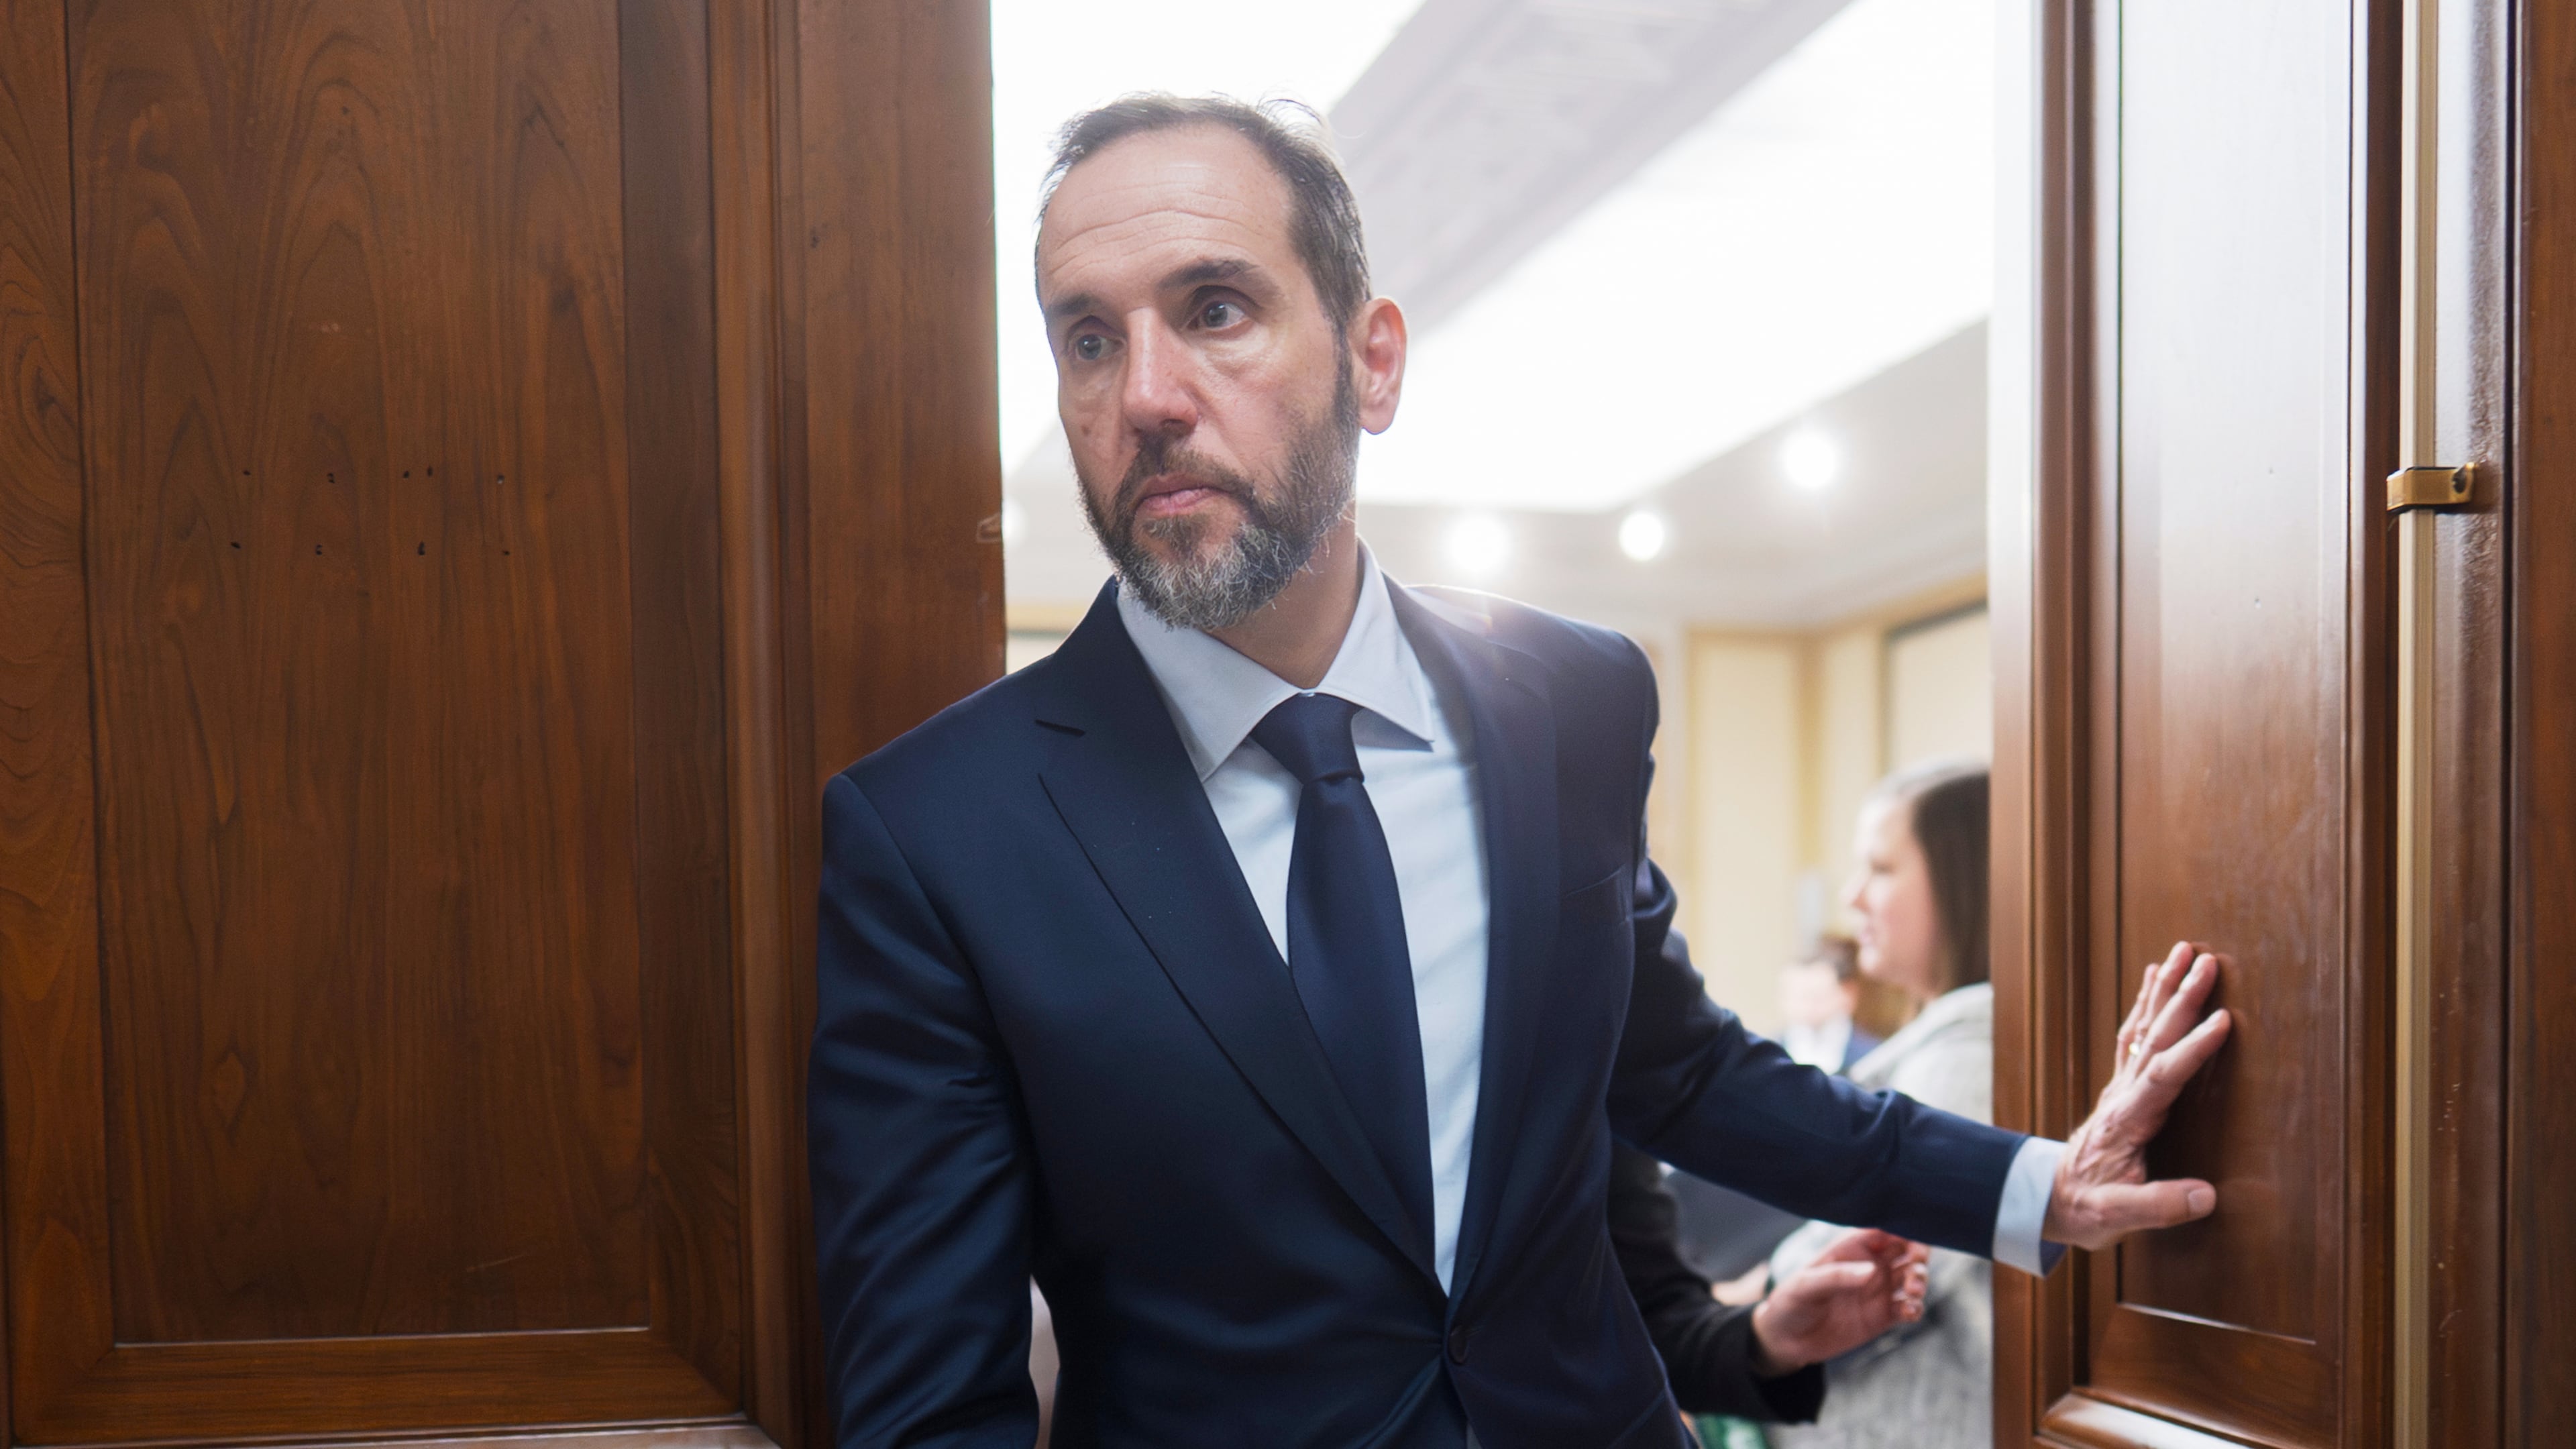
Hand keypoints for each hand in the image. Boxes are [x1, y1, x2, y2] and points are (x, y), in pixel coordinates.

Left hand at [1747, 1229, 1929, 1375]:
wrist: (1787, 1340)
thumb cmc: (1792, 1302)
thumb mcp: (1806, 1285)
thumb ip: (1836, 1276)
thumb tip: (1871, 1271)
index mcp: (1852, 1246)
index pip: (1884, 1226)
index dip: (1903, 1225)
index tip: (1915, 1233)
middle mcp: (1871, 1263)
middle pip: (1907, 1248)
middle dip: (1919, 1252)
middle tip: (1916, 1263)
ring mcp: (1879, 1290)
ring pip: (1913, 1276)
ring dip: (1920, 1279)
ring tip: (1912, 1290)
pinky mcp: (1884, 1316)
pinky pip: (1909, 1307)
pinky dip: (1916, 1307)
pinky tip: (1909, 1311)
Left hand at [2043, 940, 2234, 1250]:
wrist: (2047, 1200)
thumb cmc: (2084, 1209)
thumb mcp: (2115, 1217)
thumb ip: (2158, 1206)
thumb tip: (2207, 1196)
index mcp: (2127, 1121)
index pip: (2163, 1077)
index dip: (2192, 1049)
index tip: (2221, 1022)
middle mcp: (2122, 1095)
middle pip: (2154, 1039)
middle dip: (2181, 999)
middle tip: (2205, 962)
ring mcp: (2120, 1088)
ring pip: (2143, 1029)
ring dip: (2163, 990)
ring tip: (2183, 952)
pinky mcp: (2123, 1089)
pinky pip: (2135, 1037)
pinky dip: (2146, 1005)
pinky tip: (2153, 977)